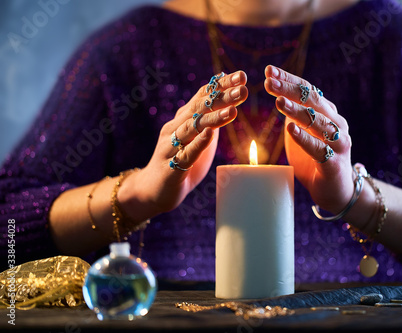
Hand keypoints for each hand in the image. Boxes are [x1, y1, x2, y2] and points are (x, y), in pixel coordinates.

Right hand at [120, 70, 247, 219]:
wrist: (153, 191)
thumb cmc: (179, 162)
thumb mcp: (198, 139)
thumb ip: (209, 122)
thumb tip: (229, 102)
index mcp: (182, 120)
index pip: (202, 97)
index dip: (221, 86)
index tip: (241, 76)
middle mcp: (174, 128)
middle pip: (199, 108)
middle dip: (222, 97)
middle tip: (243, 88)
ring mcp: (171, 147)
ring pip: (193, 128)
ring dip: (213, 118)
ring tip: (233, 110)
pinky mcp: (171, 167)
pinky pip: (186, 153)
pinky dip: (198, 143)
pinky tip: (210, 134)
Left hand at [264, 65, 354, 215]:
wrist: (336, 190)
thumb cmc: (316, 158)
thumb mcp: (304, 132)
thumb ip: (296, 115)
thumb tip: (280, 94)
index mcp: (328, 113)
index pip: (309, 90)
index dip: (289, 79)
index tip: (269, 71)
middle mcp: (336, 124)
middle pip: (313, 101)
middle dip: (290, 90)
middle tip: (269, 82)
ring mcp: (338, 143)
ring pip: (318, 123)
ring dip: (297, 111)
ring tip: (278, 102)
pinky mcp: (334, 164)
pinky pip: (319, 149)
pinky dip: (305, 139)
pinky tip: (291, 129)